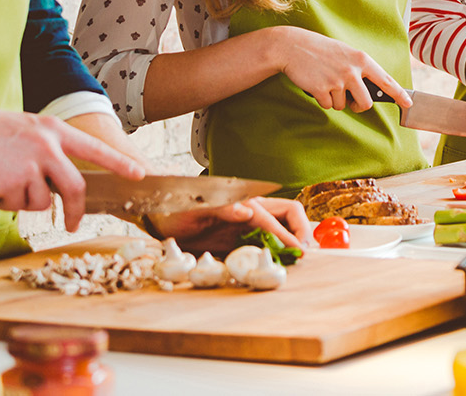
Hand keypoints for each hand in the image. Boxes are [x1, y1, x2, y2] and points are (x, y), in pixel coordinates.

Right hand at [0, 105, 144, 231]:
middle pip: (76, 187)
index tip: (139, 174)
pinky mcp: (13, 182)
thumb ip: (47, 150)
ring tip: (2, 181)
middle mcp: (48, 145)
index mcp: (53, 130)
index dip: (118, 162)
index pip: (95, 148)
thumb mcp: (24, 131)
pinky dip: (3, 202)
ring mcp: (31, 164)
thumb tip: (60, 180)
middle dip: (77, 210)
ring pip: (42, 201)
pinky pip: (16, 205)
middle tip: (75, 225)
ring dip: (23, 201)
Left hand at [148, 196, 309, 252]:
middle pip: (290, 215)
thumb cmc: (175, 209)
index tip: (299, 250)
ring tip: (299, 259)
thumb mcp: (194, 208)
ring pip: (283, 228)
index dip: (289, 234)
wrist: (160, 217)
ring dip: (293, 241)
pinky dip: (279, 252)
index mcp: (244, 203)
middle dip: (301, 231)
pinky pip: (268, 243)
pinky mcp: (241, 238)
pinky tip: (281, 263)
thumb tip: (247, 210)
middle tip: (305, 253)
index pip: (276, 217)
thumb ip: (222, 208)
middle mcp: (251, 212)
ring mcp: (248, 225)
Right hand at [275, 27, 411, 112]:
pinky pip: (327, 105)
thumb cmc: (321, 50)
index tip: (409, 103)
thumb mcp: (346, 53)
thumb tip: (367, 90)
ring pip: (343, 106)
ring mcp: (337, 81)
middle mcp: (353, 71)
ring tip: (326, 82)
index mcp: (362, 60)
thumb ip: (359, 69)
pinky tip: (316, 84)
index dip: (400, 94)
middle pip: (366, 103)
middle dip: (358, 106)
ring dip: (334, 100)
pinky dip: (322, 99)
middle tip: (350, 100)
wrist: (292, 46)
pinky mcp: (322, 89)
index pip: (386, 80)